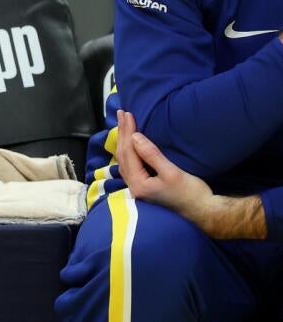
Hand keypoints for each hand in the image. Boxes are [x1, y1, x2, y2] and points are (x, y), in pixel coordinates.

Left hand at [115, 110, 266, 238]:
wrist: (204, 212)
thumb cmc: (191, 193)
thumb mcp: (172, 172)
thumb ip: (152, 155)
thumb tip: (135, 137)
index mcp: (138, 184)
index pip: (128, 152)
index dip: (127, 132)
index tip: (127, 114)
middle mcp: (134, 187)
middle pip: (123, 155)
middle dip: (122, 133)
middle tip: (121, 113)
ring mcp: (138, 188)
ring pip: (125, 160)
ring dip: (124, 141)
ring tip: (123, 124)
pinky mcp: (145, 187)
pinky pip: (131, 164)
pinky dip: (129, 150)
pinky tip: (130, 143)